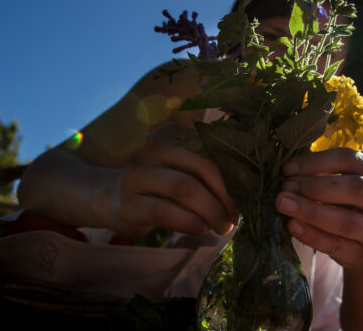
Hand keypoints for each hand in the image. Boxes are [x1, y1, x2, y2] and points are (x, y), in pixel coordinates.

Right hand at [105, 122, 238, 238]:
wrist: (112, 199)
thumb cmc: (159, 183)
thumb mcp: (181, 166)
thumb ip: (208, 165)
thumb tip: (249, 182)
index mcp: (170, 132)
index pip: (212, 147)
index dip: (235, 171)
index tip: (248, 191)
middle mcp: (151, 147)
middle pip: (202, 166)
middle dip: (226, 194)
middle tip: (236, 215)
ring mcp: (136, 174)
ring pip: (185, 188)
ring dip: (211, 211)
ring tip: (222, 226)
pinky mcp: (128, 204)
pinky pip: (167, 212)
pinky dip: (191, 223)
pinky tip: (201, 229)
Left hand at [275, 148, 362, 268]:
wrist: (361, 246)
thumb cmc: (344, 206)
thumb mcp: (339, 185)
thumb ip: (320, 175)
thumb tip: (288, 171)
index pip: (349, 159)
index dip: (316, 162)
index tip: (288, 168)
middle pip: (354, 188)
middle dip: (314, 187)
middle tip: (285, 187)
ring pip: (345, 221)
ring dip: (309, 210)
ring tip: (282, 203)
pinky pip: (335, 245)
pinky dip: (311, 235)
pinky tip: (291, 225)